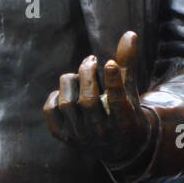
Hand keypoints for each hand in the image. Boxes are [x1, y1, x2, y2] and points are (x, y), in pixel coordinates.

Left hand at [44, 31, 153, 163]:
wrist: (119, 148)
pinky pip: (52, 114)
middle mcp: (101, 133)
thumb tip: (130, 33)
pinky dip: (55, 98)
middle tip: (91, 60)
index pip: (117, 102)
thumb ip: (128, 64)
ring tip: (80, 75)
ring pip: (68, 105)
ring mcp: (81, 137)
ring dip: (71, 83)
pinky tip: (66, 91)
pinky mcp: (65, 137)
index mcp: (123, 123)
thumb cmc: (126, 112)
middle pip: (88, 101)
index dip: (112, 82)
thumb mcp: (131, 91)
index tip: (109, 62)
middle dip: (87, 75)